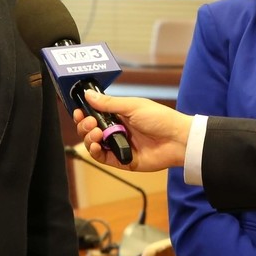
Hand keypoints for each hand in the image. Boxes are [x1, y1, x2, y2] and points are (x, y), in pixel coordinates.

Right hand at [72, 90, 190, 171]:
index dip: (84, 113)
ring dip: (88, 137)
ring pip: (93, 143)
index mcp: (119, 114)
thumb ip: (108, 103)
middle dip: (84, 125)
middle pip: (90, 129)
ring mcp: (118, 145)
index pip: (94, 114)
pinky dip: (95, 151)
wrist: (177, 140)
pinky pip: (102, 158)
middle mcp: (116, 130)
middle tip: (90, 122)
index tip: (78, 111)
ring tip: (97, 133)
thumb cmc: (159, 118)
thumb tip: (88, 95)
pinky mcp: (121, 160)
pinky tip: (96, 145)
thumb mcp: (132, 106)